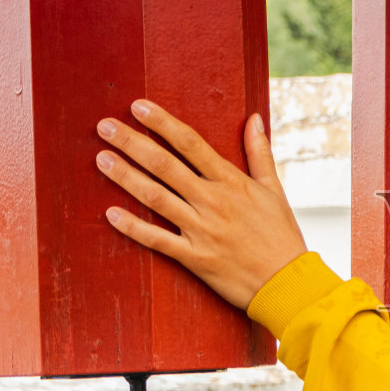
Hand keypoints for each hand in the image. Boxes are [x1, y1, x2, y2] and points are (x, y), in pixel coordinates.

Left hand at [95, 99, 307, 310]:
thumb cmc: (282, 235)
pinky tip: (111, 214)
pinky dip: (133, 227)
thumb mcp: (274, 189)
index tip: (138, 107)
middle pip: (165, 165)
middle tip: (104, 126)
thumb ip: (260, 152)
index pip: (191, 144)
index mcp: (232, 182)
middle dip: (132, 143)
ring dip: (125, 177)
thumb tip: (254, 118)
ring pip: (156, 198)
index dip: (162, 123)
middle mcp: (213, 202)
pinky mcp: (194, 258)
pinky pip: (157, 240)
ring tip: (101, 159)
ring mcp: (202, 230)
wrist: (288, 283)